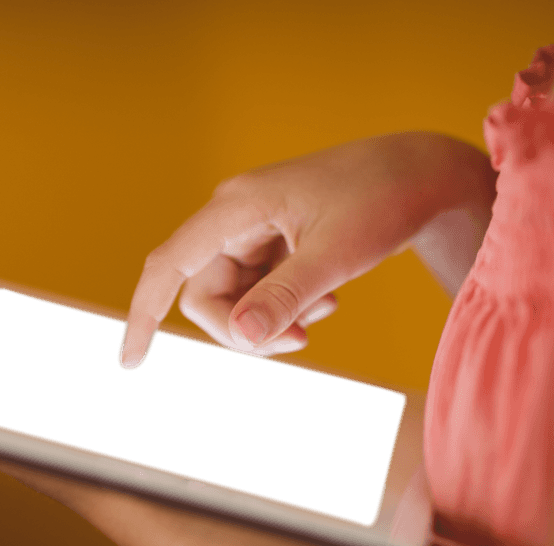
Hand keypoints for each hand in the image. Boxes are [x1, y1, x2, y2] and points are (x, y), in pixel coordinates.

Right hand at [118, 132, 495, 368]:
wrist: (422, 175)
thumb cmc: (382, 200)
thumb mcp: (336, 255)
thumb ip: (286, 296)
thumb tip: (242, 338)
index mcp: (235, 208)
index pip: (168, 266)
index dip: (143, 314)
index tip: (130, 362)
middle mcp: (233, 217)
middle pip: (205, 295)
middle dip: (244, 329)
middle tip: (300, 343)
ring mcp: (252, 230)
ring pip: (233, 299)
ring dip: (271, 321)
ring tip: (324, 312)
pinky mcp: (273, 242)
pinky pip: (258, 291)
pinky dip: (286, 308)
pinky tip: (326, 299)